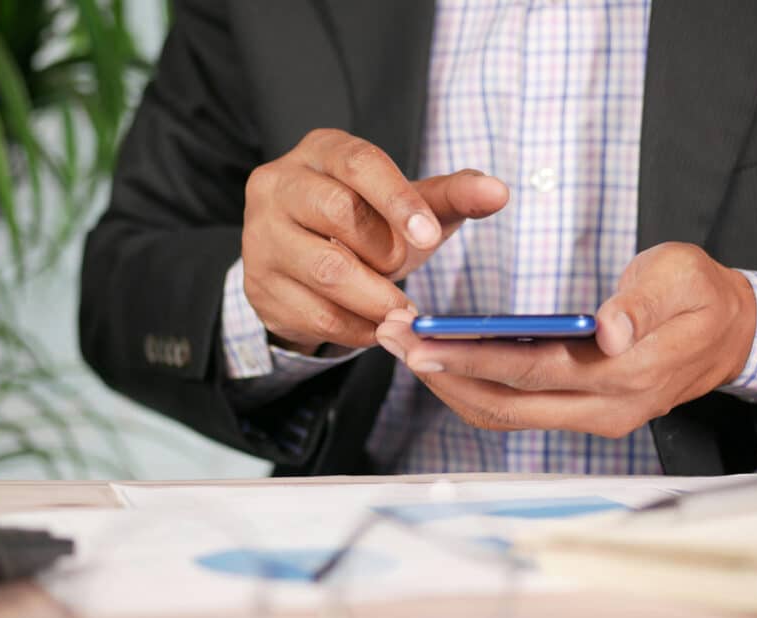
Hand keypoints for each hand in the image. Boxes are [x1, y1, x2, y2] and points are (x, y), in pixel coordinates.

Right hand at [242, 128, 508, 353]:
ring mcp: (261, 237)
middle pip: (337, 214)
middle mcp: (278, 184)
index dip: (398, 200)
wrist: (308, 263)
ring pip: (324, 270)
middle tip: (406, 272)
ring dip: (375, 298)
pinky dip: (356, 328)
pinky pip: (313, 313)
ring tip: (402, 311)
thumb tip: (498, 191)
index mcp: (321, 151)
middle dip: (385, 251)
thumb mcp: (411, 205)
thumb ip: (454, 196)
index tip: (431, 236)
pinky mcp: (258, 285)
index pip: (359, 164)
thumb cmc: (367, 223)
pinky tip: (375, 327)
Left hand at [374, 243, 756, 437]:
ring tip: (401, 344)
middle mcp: (606, 410)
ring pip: (503, 413)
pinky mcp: (581, 415)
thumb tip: (608, 331)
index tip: (422, 342)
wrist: (730, 335)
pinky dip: (472, 387)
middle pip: (505, 402)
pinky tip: (441, 360)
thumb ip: (643, 303)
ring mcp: (593, 418)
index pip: (534, 371)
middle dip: (442, 373)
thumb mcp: (682, 277)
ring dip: (448, 383)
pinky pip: (515, 409)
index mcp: (629, 374)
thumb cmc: (702, 295)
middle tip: (391, 337)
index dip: (473, 359)